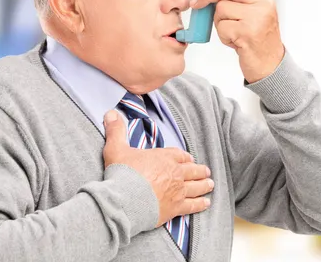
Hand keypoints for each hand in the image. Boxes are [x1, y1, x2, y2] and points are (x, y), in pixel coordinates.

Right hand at [102, 110, 213, 226]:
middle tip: (206, 171)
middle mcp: (175, 172)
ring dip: (204, 185)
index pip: (179, 155)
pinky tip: (206, 203)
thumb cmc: (122, 173)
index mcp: (164, 157)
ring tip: (210, 184)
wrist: (125, 199)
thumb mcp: (116, 148)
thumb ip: (116, 131)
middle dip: (199, 170)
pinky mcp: (176, 207)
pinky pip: (193, 205)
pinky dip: (200, 203)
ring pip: (196, 186)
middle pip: (192, 170)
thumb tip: (110, 113)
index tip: (189, 159)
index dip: (185, 157)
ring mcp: (177, 190)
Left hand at [192, 0, 284, 82]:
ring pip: (221, 9)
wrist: (270, 65)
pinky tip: (235, 41)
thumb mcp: (255, 15)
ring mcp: (256, 18)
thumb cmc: (259, 41)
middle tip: (196, 2)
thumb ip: (239, 1)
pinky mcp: (247, 32)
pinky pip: (222, 27)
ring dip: (219, 22)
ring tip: (232, 33)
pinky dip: (223, 36)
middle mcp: (263, 4)